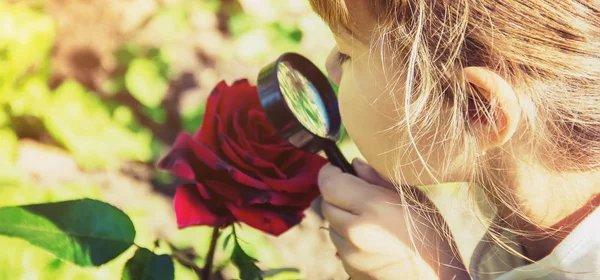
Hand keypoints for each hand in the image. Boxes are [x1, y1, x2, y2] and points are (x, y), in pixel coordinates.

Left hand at [318, 159, 438, 279]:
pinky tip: (373, 239)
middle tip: (359, 194)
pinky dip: (348, 238)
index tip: (338, 169)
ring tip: (371, 220)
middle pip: (326, 203)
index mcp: (370, 207)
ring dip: (342, 217)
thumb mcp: (411, 197)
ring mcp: (349, 253)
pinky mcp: (350, 268)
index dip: (330, 173)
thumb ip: (378, 178)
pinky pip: (340, 245)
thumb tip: (355, 164)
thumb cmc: (431, 235)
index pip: (328, 183)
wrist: (437, 278)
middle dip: (337, 195)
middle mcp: (354, 231)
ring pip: (331, 225)